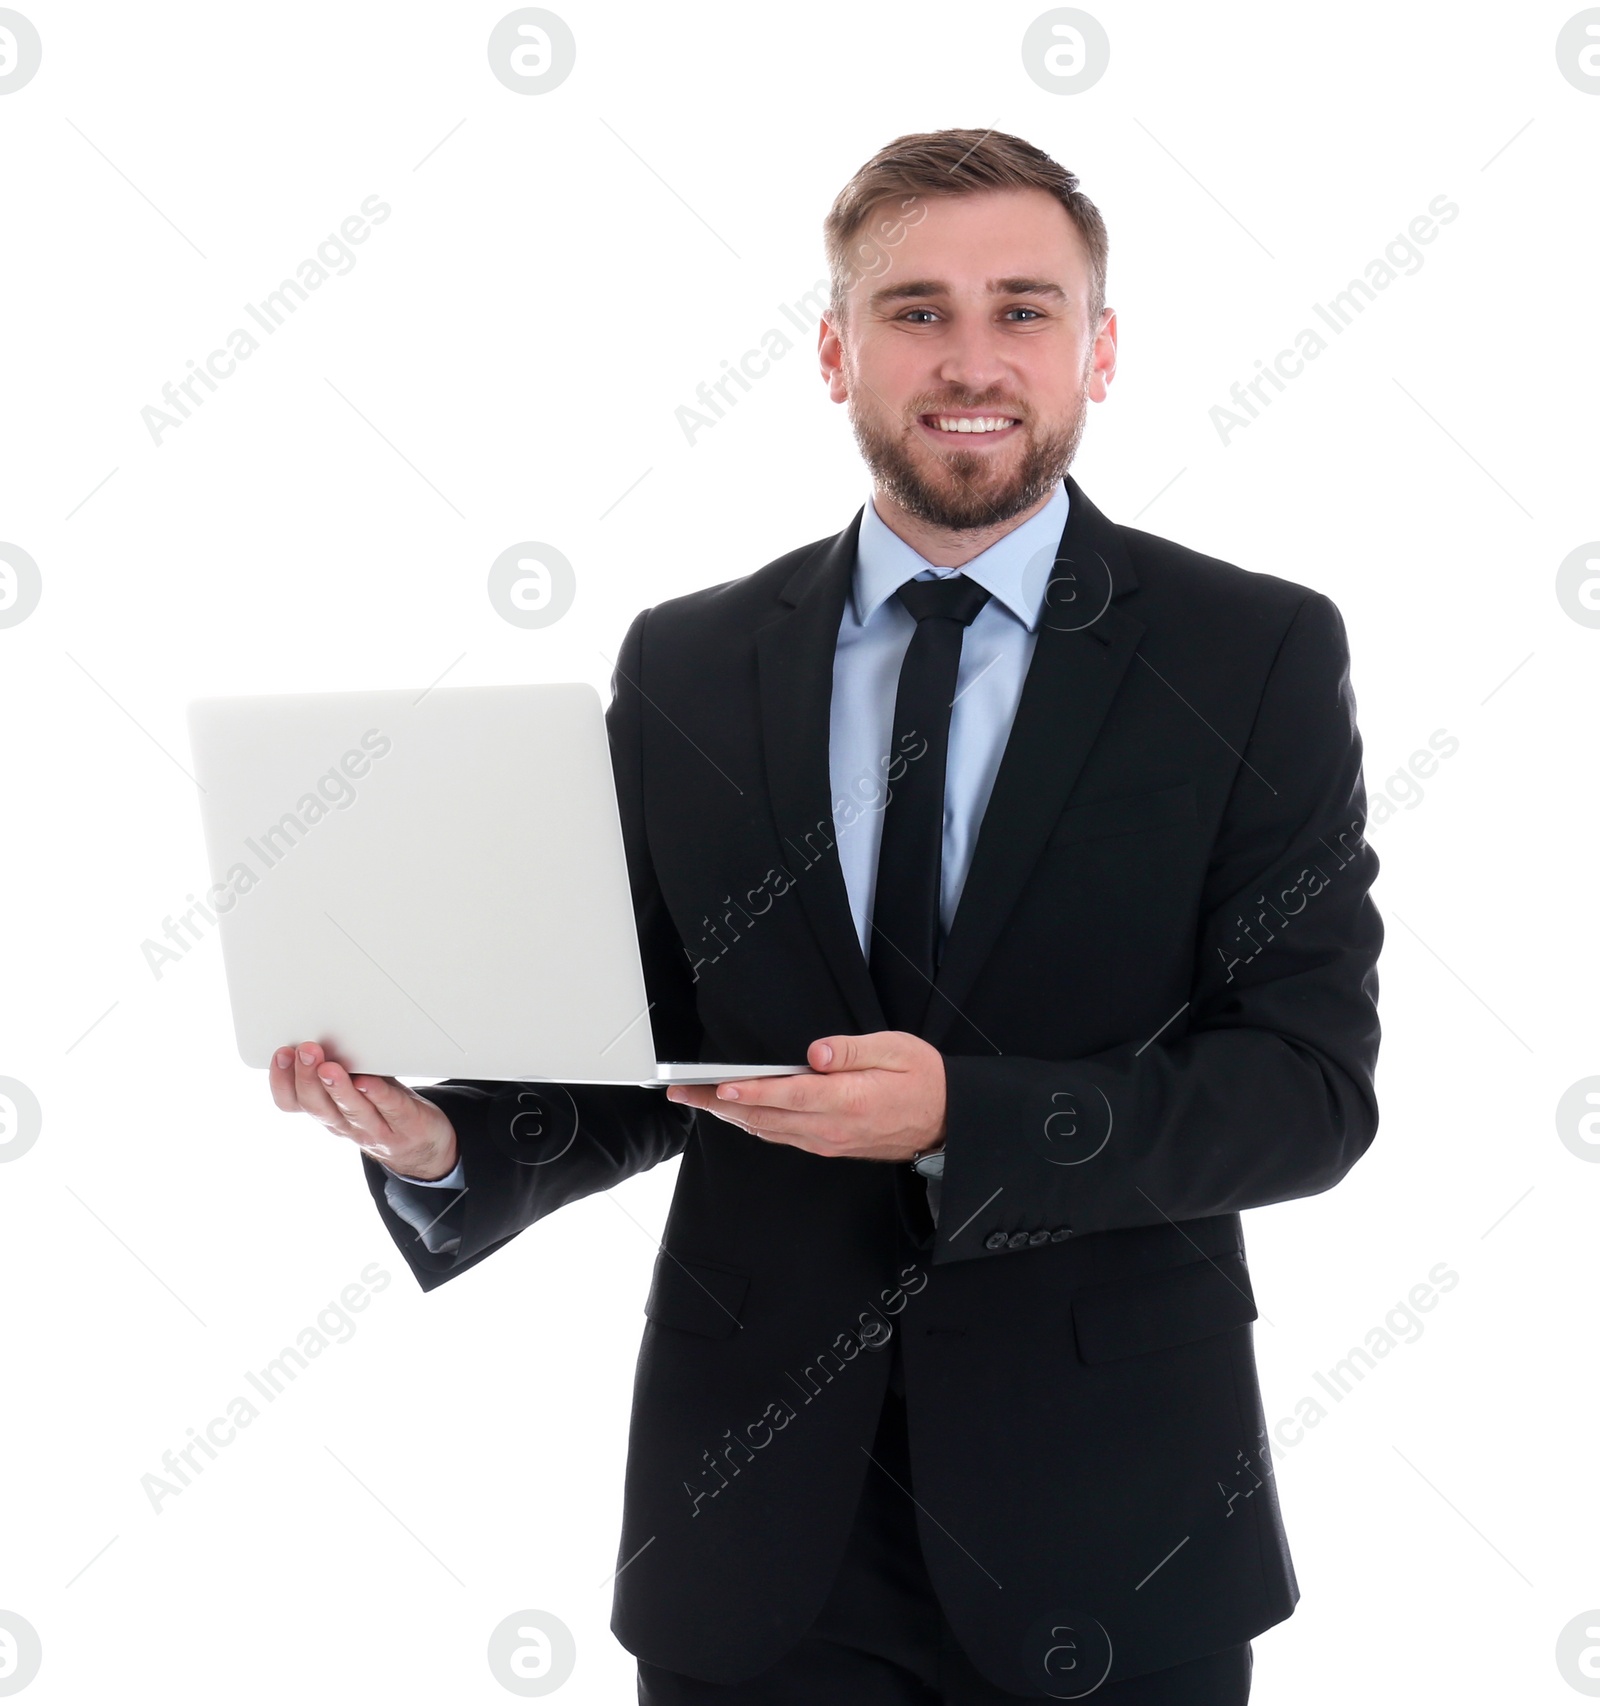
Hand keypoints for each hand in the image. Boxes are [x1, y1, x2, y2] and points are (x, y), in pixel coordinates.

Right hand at [269, 1040, 459, 1179]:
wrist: (423, 1144)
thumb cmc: (383, 1106)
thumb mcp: (353, 1087)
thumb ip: (338, 1064)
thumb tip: (321, 1027)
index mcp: (326, 1112)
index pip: (293, 1103)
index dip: (281, 1082)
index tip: (281, 1053)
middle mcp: (345, 1124)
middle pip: (318, 1107)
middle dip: (307, 1078)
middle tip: (306, 1051)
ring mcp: (375, 1129)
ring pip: (352, 1110)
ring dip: (338, 1088)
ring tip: (329, 1067)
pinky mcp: (406, 1125)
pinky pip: (390, 1109)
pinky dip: (378, 1095)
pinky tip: (368, 1081)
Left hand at [665, 1031, 945, 1162]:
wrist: (945, 1120)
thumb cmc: (922, 1079)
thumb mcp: (895, 1049)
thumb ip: (851, 1050)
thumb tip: (815, 1052)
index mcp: (847, 1099)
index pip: (787, 1095)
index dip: (750, 1090)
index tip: (718, 1084)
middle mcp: (831, 1127)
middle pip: (764, 1116)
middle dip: (718, 1103)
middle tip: (682, 1092)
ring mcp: (826, 1141)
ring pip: (766, 1130)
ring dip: (729, 1115)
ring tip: (697, 1100)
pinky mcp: (827, 1146)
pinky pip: (780, 1136)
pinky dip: (752, 1123)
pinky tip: (737, 1112)